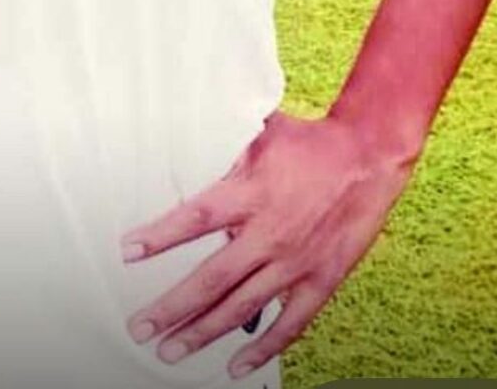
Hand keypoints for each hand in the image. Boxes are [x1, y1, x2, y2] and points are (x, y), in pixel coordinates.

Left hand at [120, 110, 416, 377]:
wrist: (369, 156)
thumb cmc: (310, 140)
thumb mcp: (261, 131)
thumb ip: (224, 145)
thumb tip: (185, 131)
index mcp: (251, 193)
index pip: (195, 219)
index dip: (160, 237)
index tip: (127, 252)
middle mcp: (269, 233)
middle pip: (212, 278)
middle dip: (171, 306)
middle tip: (139, 327)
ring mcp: (295, 262)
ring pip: (242, 308)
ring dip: (203, 332)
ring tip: (170, 350)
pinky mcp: (320, 280)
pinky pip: (289, 324)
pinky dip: (263, 349)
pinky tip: (237, 367)